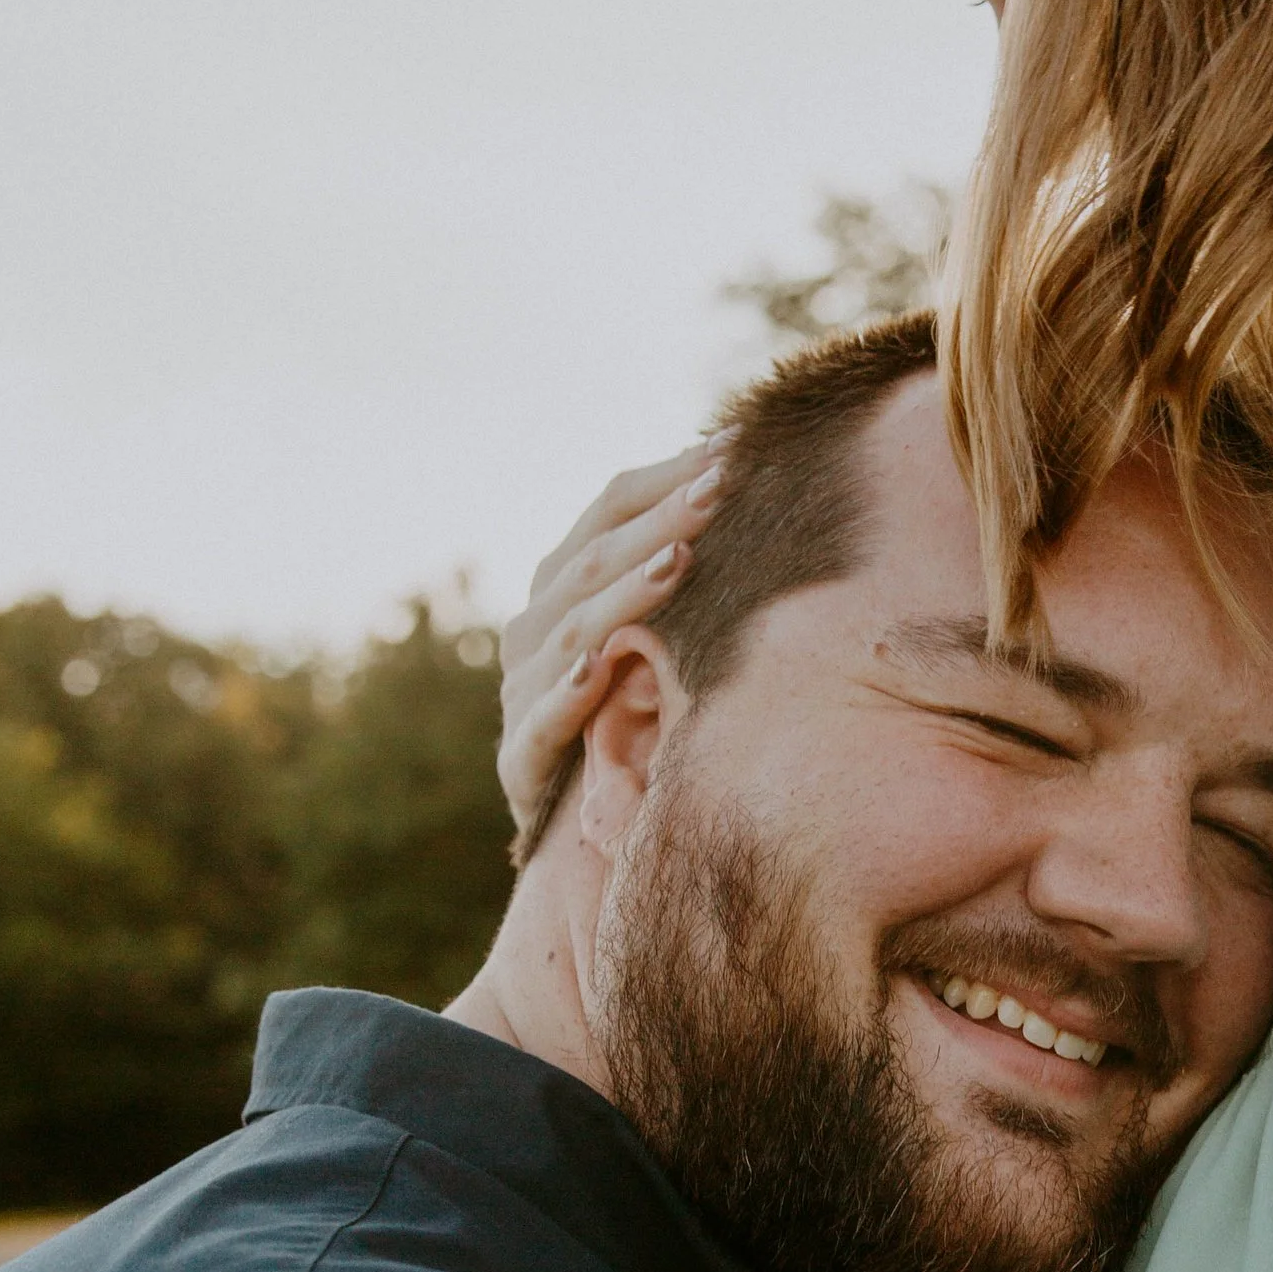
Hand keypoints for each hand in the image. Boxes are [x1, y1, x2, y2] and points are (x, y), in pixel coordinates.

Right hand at [496, 436, 730, 834]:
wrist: (570, 824)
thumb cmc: (626, 716)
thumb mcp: (653, 637)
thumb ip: (678, 572)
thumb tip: (753, 490)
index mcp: (561, 585)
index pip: (608, 510)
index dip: (667, 477)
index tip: (733, 447)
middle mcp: (533, 629)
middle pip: (594, 560)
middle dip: (660, 520)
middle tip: (721, 486)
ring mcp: (520, 692)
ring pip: (574, 631)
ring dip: (627, 594)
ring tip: (681, 560)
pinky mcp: (520, 761)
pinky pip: (544, 723)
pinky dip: (569, 695)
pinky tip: (599, 667)